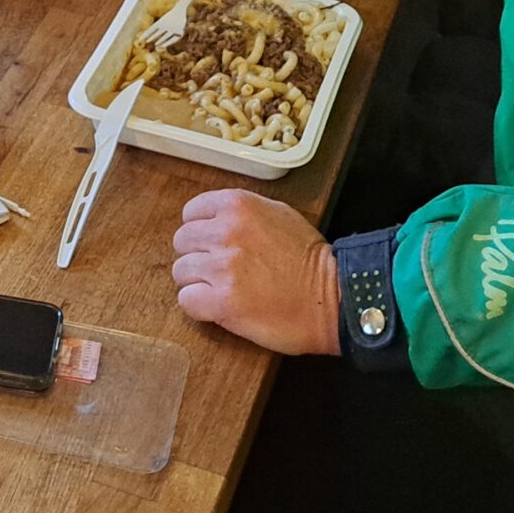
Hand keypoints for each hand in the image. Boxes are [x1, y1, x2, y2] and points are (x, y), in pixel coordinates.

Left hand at [171, 188, 341, 355]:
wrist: (333, 299)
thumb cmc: (308, 259)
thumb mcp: (277, 214)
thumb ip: (241, 213)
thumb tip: (211, 221)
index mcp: (238, 205)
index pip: (191, 213)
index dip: (200, 231)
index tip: (214, 245)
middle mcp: (226, 231)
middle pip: (182, 242)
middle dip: (198, 257)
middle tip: (220, 271)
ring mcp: (222, 267)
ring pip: (181, 272)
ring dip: (198, 283)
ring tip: (223, 290)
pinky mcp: (222, 302)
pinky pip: (187, 300)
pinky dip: (199, 307)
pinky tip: (220, 308)